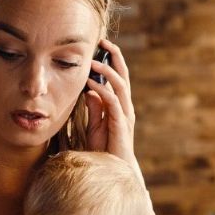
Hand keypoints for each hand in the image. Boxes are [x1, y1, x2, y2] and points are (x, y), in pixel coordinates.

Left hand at [84, 39, 141, 176]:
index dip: (112, 60)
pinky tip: (91, 85)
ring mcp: (124, 116)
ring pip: (119, 86)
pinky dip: (102, 91)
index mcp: (120, 105)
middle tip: (104, 41)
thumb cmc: (103, 151)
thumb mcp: (95, 126)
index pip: (118, 77)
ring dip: (106, 72)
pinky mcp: (120, 125)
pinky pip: (113, 103)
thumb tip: (89, 91)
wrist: (112, 172)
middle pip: (123, 76)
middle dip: (114, 58)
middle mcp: (125, 107)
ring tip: (93, 61)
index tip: (101, 46)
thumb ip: (94, 109)